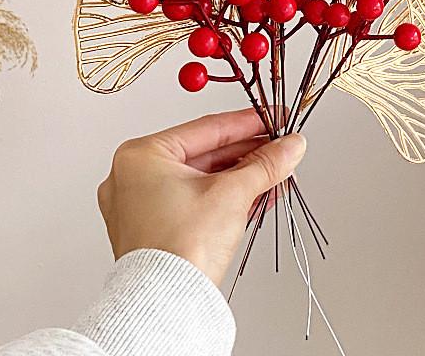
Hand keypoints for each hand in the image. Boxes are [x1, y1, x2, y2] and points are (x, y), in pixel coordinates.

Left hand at [96, 108, 305, 286]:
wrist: (166, 305)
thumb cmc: (179, 249)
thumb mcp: (232, 194)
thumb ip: (265, 164)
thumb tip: (290, 146)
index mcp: (141, 156)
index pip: (207, 128)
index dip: (248, 122)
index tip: (274, 118)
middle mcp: (134, 177)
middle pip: (206, 154)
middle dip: (250, 153)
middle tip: (281, 146)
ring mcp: (142, 204)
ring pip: (204, 178)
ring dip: (244, 175)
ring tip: (278, 171)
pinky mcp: (154, 228)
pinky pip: (196, 199)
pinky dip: (227, 195)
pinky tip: (260, 192)